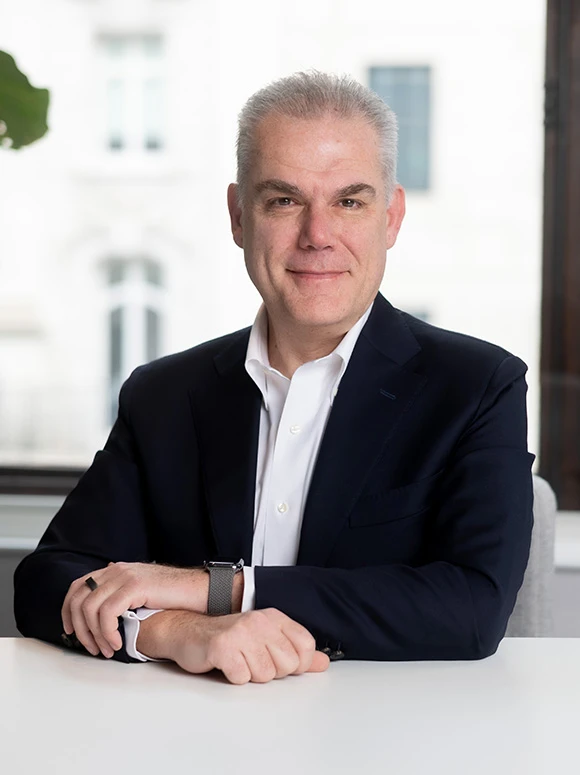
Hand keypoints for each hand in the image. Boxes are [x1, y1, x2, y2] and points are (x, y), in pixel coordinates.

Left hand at [61, 562, 209, 657]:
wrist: (197, 590)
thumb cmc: (173, 596)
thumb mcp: (141, 590)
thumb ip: (121, 592)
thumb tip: (105, 599)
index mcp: (115, 570)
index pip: (78, 587)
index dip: (69, 610)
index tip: (70, 631)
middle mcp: (116, 570)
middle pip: (79, 598)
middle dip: (79, 628)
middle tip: (92, 648)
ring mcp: (125, 576)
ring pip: (90, 607)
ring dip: (94, 634)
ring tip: (107, 649)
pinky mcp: (135, 586)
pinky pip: (107, 612)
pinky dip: (107, 631)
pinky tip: (117, 643)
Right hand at [140, 608, 330, 683]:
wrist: (188, 632)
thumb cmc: (229, 638)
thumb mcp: (265, 640)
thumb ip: (296, 652)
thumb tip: (323, 663)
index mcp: (274, 617)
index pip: (306, 646)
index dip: (297, 663)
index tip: (280, 662)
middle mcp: (259, 621)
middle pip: (287, 665)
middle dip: (271, 671)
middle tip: (252, 660)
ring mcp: (241, 633)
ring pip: (264, 675)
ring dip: (250, 675)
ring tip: (238, 661)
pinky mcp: (222, 647)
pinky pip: (242, 678)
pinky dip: (233, 677)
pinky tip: (226, 665)